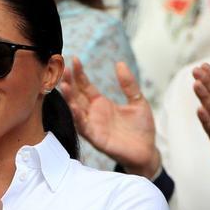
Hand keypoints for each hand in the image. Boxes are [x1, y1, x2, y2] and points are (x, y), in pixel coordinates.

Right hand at [62, 58, 159, 177]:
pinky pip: (84, 127)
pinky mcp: (96, 138)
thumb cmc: (142, 128)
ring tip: (63, 85)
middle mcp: (94, 114)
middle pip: (76, 95)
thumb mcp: (138, 100)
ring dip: (69, 99)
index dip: (79, 73)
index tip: (74, 58)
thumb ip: (128, 84)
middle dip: (69, 82)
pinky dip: (78, 117)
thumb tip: (120, 63)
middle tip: (62, 69)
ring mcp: (93, 126)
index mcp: (101, 103)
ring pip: (76, 110)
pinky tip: (74, 106)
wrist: (147, 151)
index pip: (85, 85)